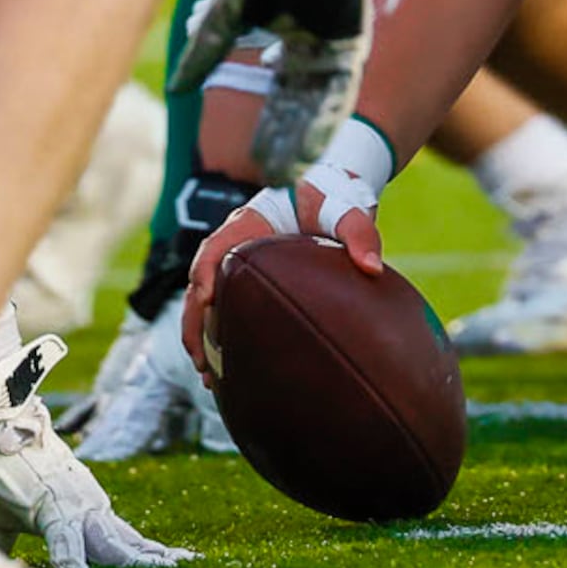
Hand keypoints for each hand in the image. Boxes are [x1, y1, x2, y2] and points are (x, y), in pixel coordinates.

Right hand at [181, 167, 384, 376]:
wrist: (332, 192)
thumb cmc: (334, 199)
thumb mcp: (347, 211)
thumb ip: (360, 233)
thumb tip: (372, 268)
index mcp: (249, 223)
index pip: (215, 247)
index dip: (206, 273)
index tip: (208, 301)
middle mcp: (234, 243)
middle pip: (199, 282)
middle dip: (195, 321)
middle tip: (201, 359)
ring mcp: (237, 263)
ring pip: (203, 301)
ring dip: (200, 336)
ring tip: (208, 375)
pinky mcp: (246, 279)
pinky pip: (221, 308)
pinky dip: (216, 336)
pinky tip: (224, 368)